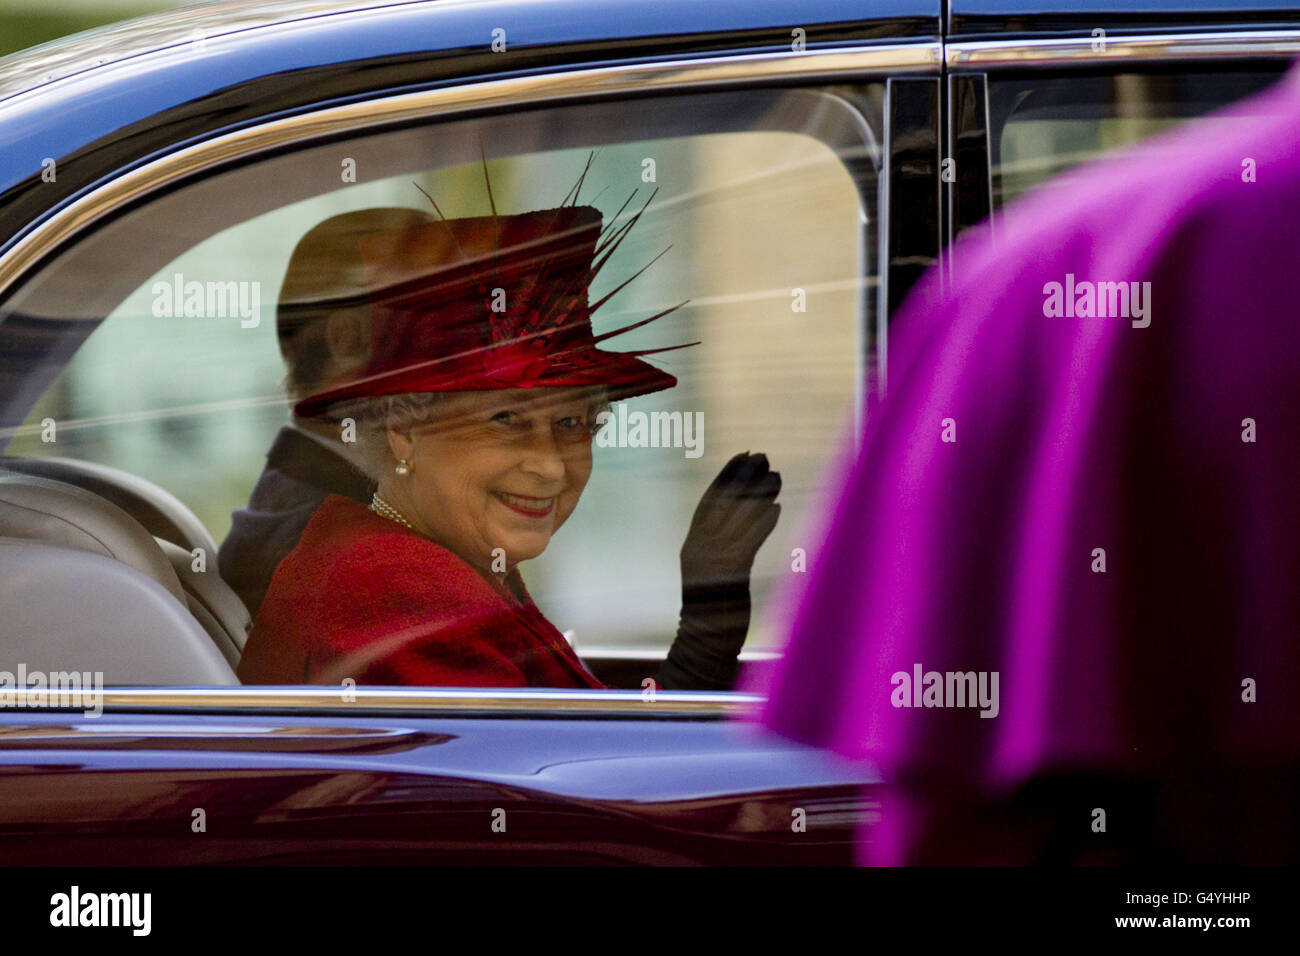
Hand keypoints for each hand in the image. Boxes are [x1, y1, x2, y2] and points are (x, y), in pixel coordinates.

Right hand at [657, 452, 780, 689]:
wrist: (703, 640)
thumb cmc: (711, 609)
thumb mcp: (711, 571)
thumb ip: (721, 546)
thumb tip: (745, 519)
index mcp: (692, 544)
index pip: (709, 501)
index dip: (726, 476)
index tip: (742, 456)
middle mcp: (699, 547)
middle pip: (723, 502)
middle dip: (744, 476)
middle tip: (764, 456)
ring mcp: (712, 559)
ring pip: (738, 518)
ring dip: (760, 494)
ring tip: (776, 476)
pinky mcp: (730, 572)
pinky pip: (748, 541)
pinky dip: (762, 524)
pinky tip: (776, 508)